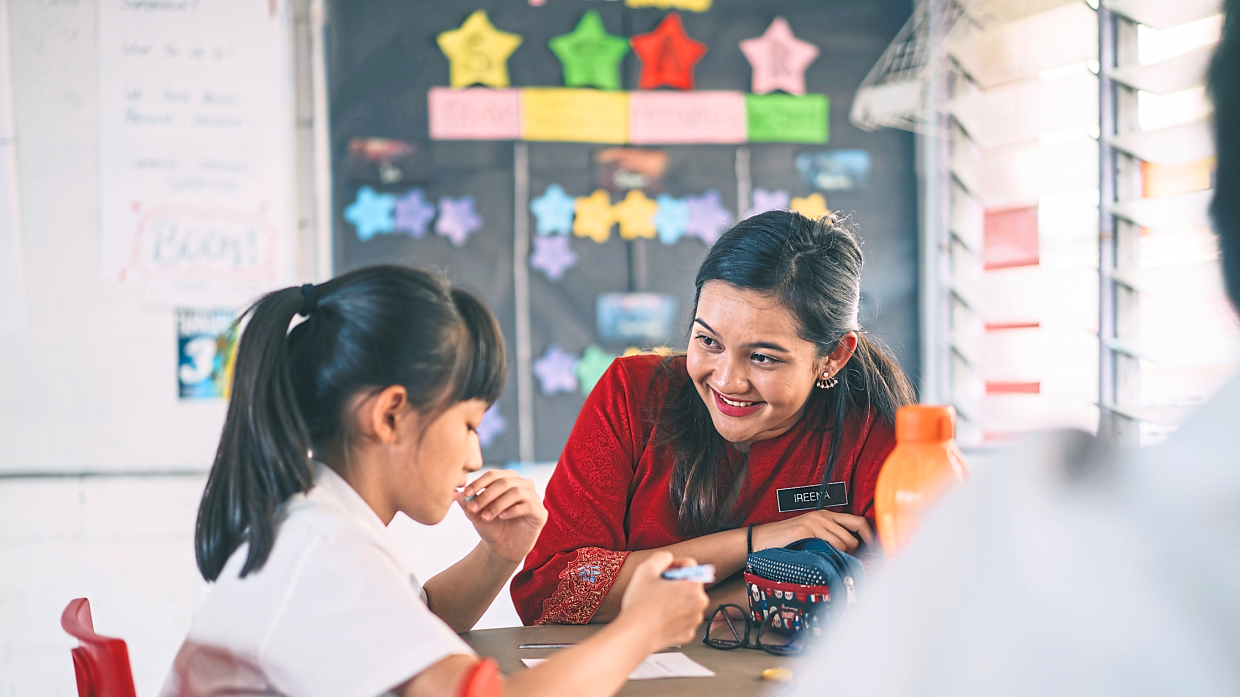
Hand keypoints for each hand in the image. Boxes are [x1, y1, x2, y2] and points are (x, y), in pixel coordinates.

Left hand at [458, 470, 547, 564]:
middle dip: (486, 494)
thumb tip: (454, 492)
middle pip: (505, 481)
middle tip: (473, 508)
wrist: (501, 548)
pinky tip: (502, 517)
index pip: (493, 474)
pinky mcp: (540, 513)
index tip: (465, 494)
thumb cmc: (490, 526)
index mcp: (508, 480)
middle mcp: (523, 485)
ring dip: (497, 504)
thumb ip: (466, 503)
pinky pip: (528, 506)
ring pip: (516, 492)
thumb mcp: (475, 514)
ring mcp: (534, 498)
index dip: (479, 483)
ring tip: (485, 517)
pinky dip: (512, 510)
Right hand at [618, 552, 709, 650]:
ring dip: (675, 599)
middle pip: (690, 584)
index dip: (673, 564)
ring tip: (657, 603)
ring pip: (687, 602)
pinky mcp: (687, 634)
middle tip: (658, 587)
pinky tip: (659, 616)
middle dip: (675, 583)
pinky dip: (673, 616)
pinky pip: (682, 619)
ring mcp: (694, 621)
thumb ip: (661, 557)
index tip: (662, 571)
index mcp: (694, 587)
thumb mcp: (646, 569)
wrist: (635, 634)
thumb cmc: (641, 604)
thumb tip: (668, 558)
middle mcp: (700, 604)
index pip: (690, 565)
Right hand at [752, 510, 873, 553]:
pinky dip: (830, 557)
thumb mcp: (812, 536)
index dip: (869, 537)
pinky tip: (822, 561)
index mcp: (826, 515)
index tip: (873, 551)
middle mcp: (823, 516)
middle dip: (854, 554)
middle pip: (854, 537)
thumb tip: (853, 555)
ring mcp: (815, 522)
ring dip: (841, 558)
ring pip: (844, 544)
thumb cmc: (786, 541)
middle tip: (847, 564)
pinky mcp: (806, 531)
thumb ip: (830, 539)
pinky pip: (830, 547)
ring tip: (829, 564)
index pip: (858, 522)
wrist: (761, 540)